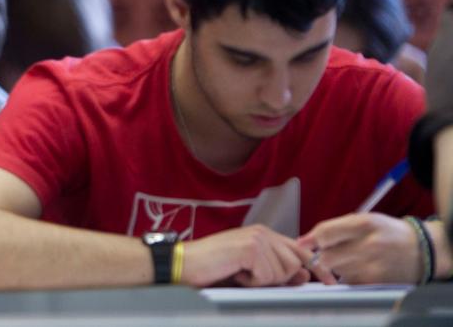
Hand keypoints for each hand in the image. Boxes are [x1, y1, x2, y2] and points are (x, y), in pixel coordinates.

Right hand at [183, 224, 335, 286]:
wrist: (184, 264)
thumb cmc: (212, 268)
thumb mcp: (250, 271)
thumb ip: (278, 271)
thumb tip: (305, 276)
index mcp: (264, 234)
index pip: (301, 250)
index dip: (317, 267)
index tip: (330, 281)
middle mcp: (263, 232)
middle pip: (295, 264)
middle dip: (279, 278)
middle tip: (250, 277)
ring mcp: (257, 239)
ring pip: (283, 273)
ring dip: (261, 281)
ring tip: (239, 273)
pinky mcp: (250, 249)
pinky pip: (267, 276)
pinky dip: (252, 282)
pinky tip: (235, 273)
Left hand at [297, 213, 420, 283]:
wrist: (421, 250)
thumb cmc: (386, 232)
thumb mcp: (363, 220)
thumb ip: (333, 228)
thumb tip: (303, 241)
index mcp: (364, 224)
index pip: (325, 233)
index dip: (310, 240)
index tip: (303, 244)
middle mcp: (368, 245)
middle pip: (326, 257)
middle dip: (319, 257)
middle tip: (323, 254)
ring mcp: (373, 266)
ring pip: (336, 271)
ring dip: (334, 267)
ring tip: (347, 259)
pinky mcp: (376, 282)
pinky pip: (348, 282)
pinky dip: (346, 277)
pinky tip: (356, 269)